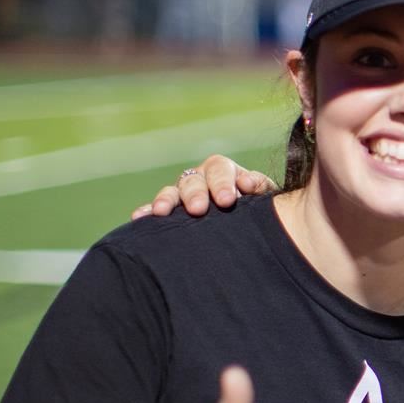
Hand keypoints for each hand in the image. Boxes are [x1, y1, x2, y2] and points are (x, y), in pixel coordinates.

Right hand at [130, 154, 272, 219]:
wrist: (247, 232)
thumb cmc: (259, 213)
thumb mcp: (264, 201)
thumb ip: (260, 189)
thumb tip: (250, 182)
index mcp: (225, 173)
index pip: (221, 169)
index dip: (223, 181)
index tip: (228, 199)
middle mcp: (200, 179)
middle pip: (194, 179)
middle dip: (195, 193)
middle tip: (198, 209)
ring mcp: (182, 195)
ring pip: (172, 192)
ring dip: (167, 200)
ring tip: (162, 211)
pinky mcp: (169, 213)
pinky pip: (155, 210)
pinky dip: (147, 212)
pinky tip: (139, 217)